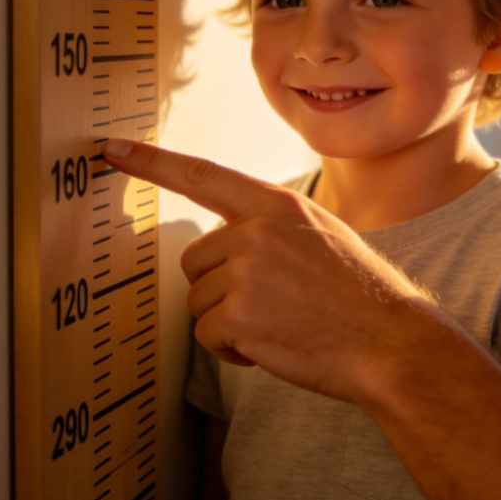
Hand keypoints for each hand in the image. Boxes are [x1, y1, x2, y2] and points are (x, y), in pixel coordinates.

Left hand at [102, 138, 429, 400]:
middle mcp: (256, 229)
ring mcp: (246, 270)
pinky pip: (208, 335)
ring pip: (201, 301)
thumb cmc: (358, 292)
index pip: (203, 175)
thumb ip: (269, 227)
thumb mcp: (319, 233)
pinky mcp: (238, 313)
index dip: (153, 163)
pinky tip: (274, 345)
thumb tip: (225, 244)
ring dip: (230, 321)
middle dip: (221, 288)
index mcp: (276, 204)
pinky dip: (233, 349)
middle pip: (196, 260)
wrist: (389, 338)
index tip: (111, 150)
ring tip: (281, 322)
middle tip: (272, 303)